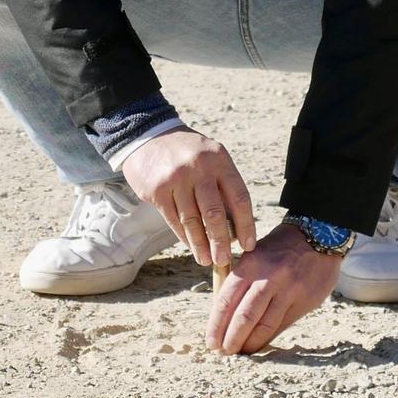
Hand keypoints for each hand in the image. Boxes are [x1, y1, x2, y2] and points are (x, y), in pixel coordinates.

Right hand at [119, 129, 255, 271]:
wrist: (148, 137)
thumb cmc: (187, 154)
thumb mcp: (211, 159)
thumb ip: (223, 187)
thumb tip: (235, 228)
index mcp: (219, 159)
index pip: (239, 197)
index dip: (246, 225)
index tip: (248, 245)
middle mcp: (199, 168)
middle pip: (215, 214)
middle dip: (221, 242)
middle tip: (224, 259)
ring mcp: (176, 179)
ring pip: (192, 221)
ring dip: (201, 245)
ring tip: (207, 260)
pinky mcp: (157, 190)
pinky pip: (173, 220)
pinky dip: (183, 236)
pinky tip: (191, 245)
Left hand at [208, 222, 345, 355]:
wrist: (318, 236)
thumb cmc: (279, 249)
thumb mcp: (254, 255)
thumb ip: (241, 281)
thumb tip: (225, 314)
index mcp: (250, 264)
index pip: (227, 299)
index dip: (216, 324)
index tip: (211, 341)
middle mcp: (268, 277)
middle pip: (244, 316)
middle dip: (231, 339)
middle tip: (223, 353)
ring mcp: (288, 290)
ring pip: (265, 325)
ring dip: (250, 343)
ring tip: (241, 352)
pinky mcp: (304, 301)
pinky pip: (283, 324)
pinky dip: (269, 337)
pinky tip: (260, 345)